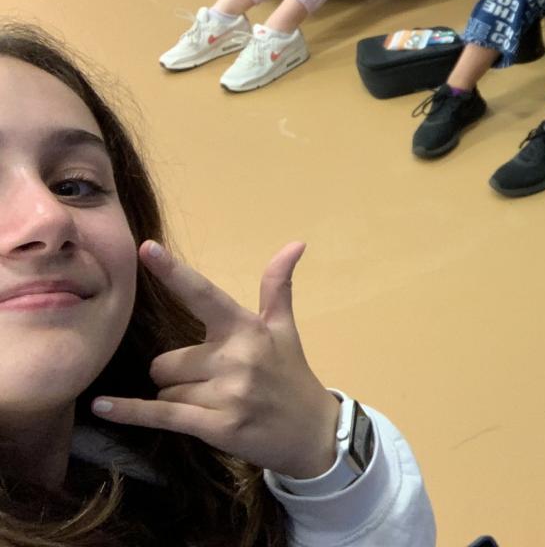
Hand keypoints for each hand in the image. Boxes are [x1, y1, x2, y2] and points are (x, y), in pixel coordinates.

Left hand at [93, 241, 340, 478]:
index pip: (204, 295)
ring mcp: (227, 392)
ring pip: (164, 389)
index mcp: (247, 328)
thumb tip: (296, 243)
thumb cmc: (291, 375)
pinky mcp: (216, 425)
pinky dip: (130, 412)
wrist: (312, 432)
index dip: (174, 273)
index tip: (146, 249)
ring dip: (177, 397)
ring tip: (211, 403)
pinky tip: (102, 407)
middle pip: (166, 360)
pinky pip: (161, 414)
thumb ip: (277, 287)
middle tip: (207, 382)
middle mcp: (236, 356)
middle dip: (175, 373)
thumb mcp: (284, 329)